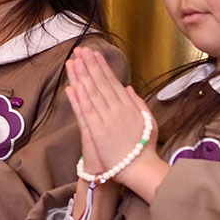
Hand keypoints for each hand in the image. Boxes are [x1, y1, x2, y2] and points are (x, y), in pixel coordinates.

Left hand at [65, 46, 159, 183]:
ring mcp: (107, 120)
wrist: (141, 169)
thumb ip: (137, 103)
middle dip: (89, 65)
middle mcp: (117, 110)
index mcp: (128, 106)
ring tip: (74, 61)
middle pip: (100, 83)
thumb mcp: (147, 121)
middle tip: (81, 50)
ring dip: (82, 76)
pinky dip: (79, 99)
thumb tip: (128, 88)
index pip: (112, 81)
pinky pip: (86, 113)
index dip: (101, 66)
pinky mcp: (98, 132)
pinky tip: (73, 86)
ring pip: (92, 94)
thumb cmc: (144, 148)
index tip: (94, 53)